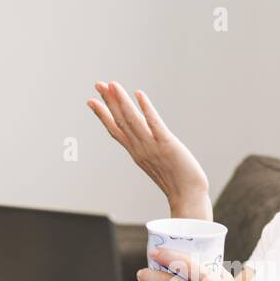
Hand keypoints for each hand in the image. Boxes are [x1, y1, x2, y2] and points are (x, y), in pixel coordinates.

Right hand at [88, 81, 208, 204]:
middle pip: (120, 121)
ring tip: (113, 85)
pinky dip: (146, 109)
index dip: (102, 115)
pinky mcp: (167, 144)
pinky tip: (139, 94)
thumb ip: (149, 152)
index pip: (116, 130)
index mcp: (136, 153)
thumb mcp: (157, 165)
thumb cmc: (177, 183)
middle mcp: (140, 148)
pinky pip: (154, 124)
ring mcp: (152, 146)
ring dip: (121, 101)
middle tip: (98, 84)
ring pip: (132, 120)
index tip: (91, 100)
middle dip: (108, 102)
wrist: (188, 197)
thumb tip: (146, 144)